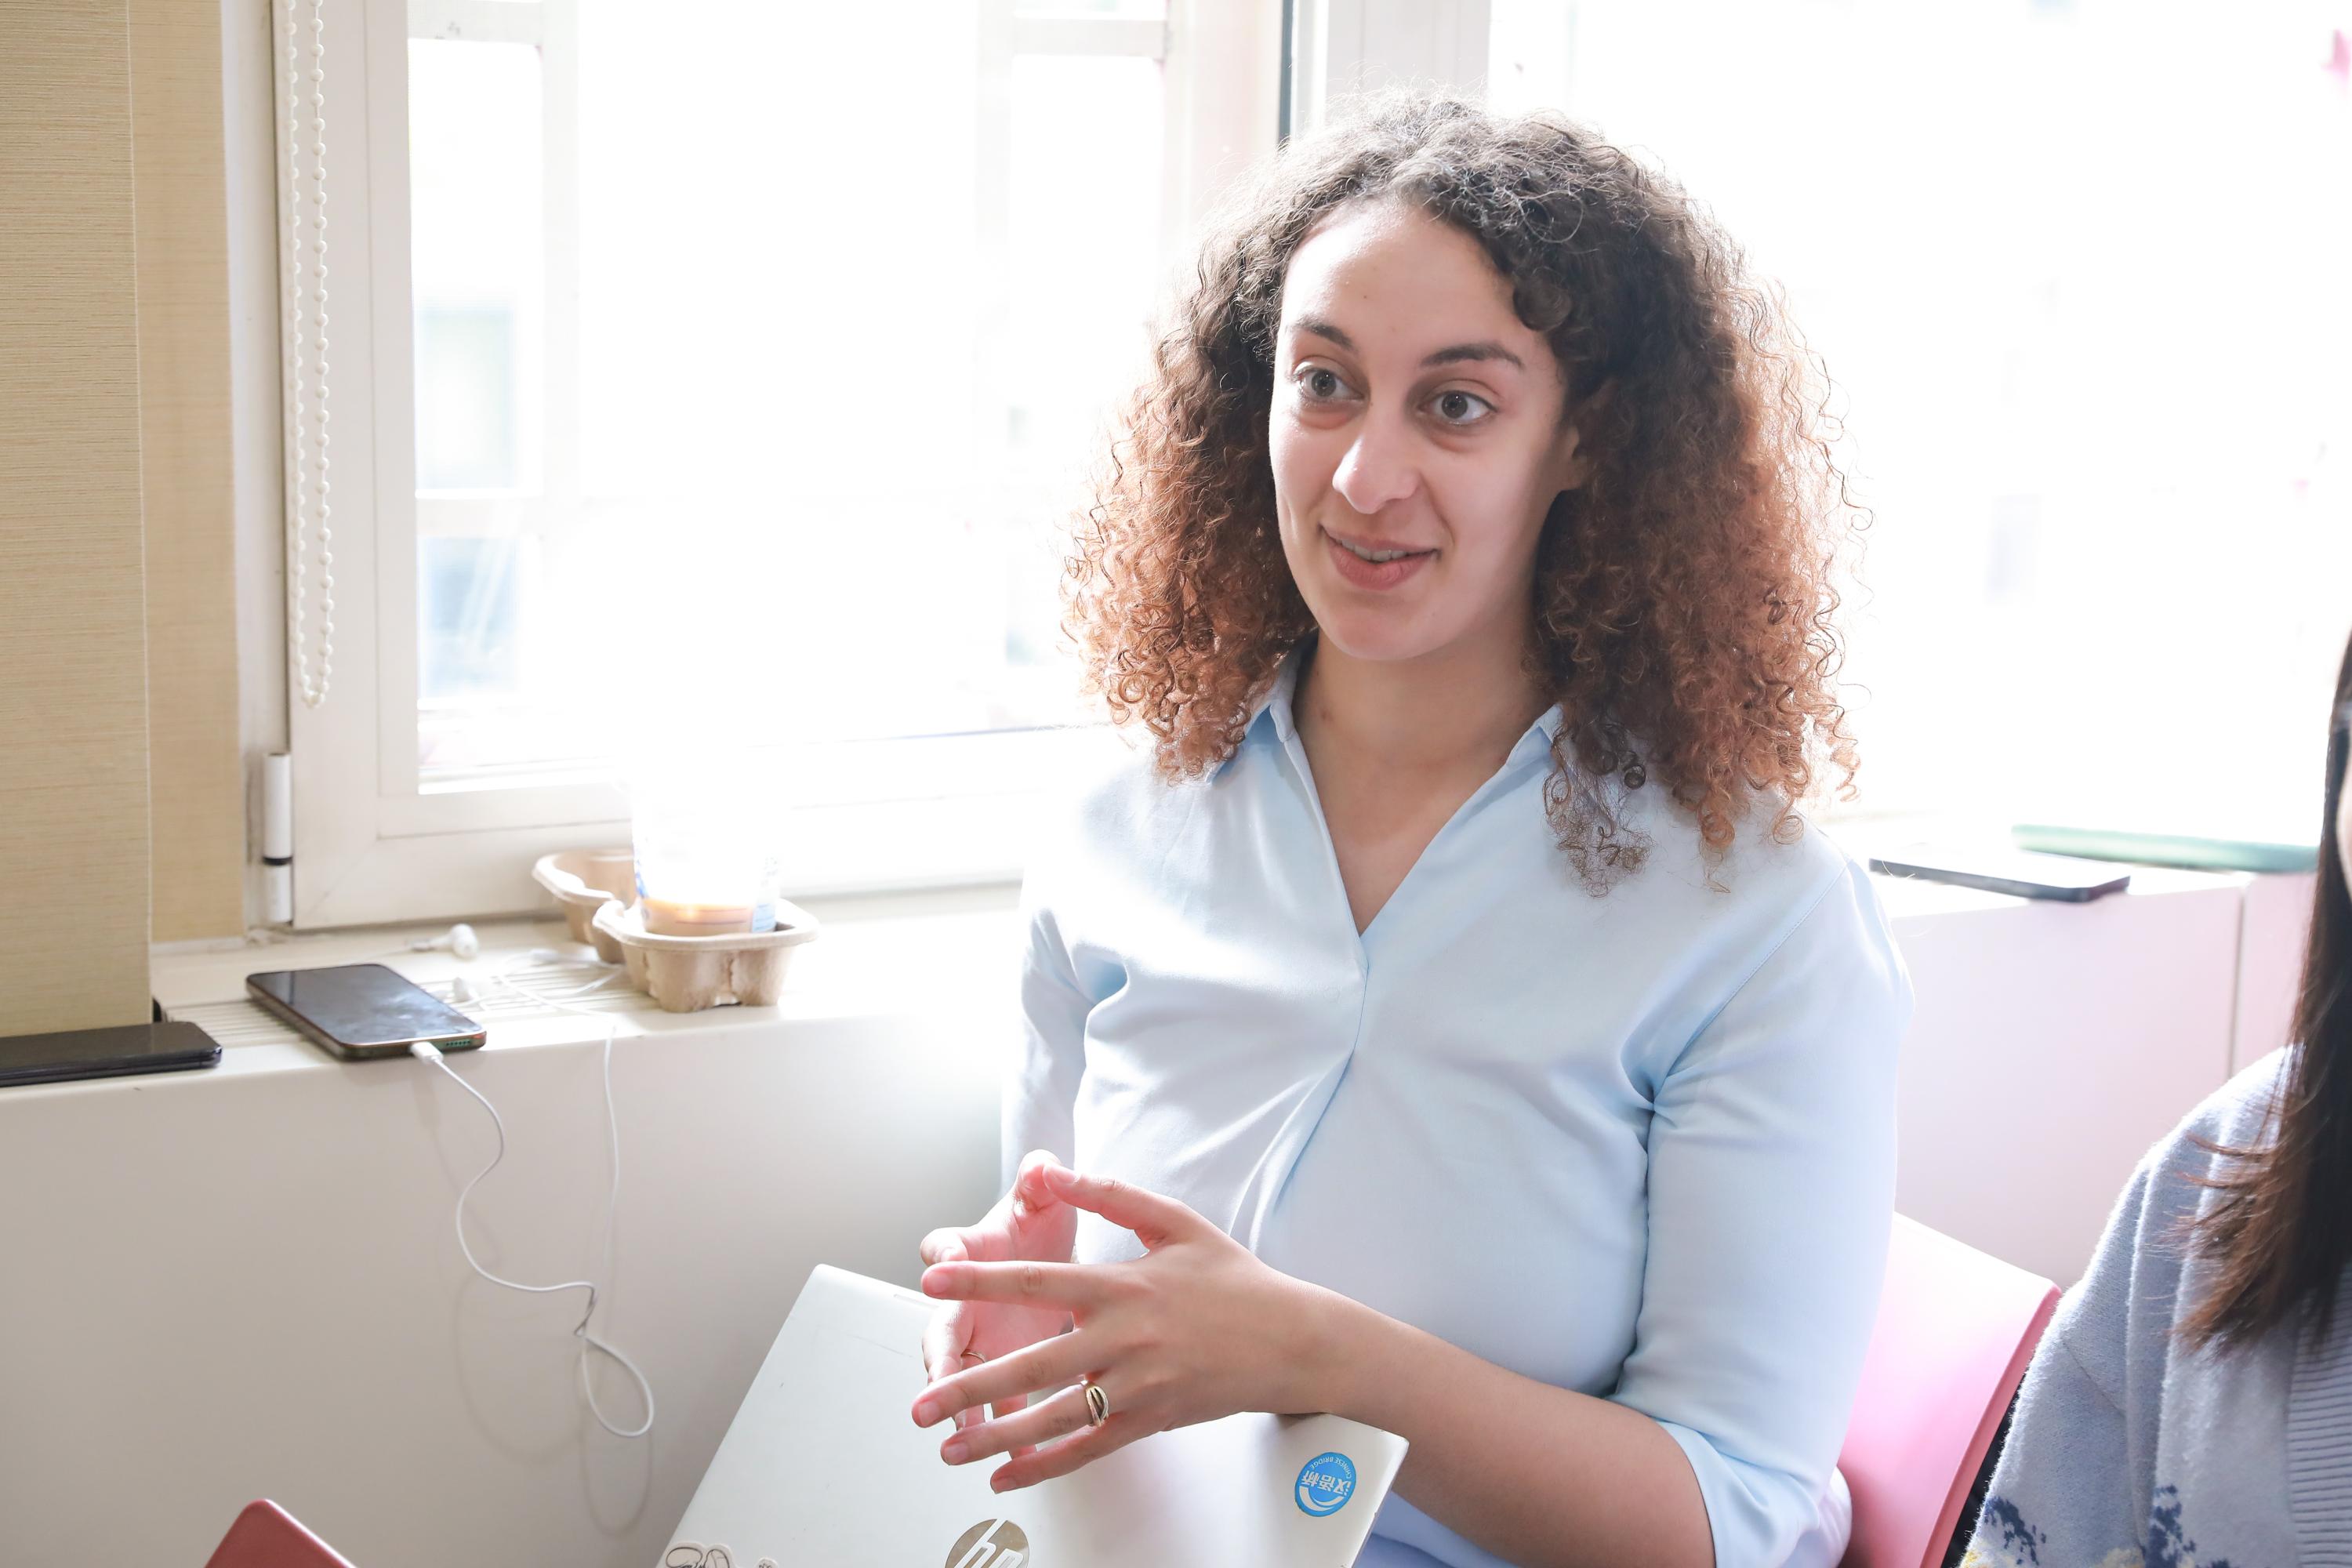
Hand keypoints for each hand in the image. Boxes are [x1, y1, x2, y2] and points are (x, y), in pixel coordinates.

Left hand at [908, 1164, 1336, 1490]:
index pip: (1037, 1281)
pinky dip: (1044, 1464)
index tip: (932, 1282)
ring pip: (1054, 1417)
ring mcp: (1136, 1385)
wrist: (1293, 1339)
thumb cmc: (1234, 1280)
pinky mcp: (1149, 1420)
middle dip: (970, 1386)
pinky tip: (1006, 1473)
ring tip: (948, 1447)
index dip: (980, 1282)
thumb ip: (1110, 1195)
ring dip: (994, 1436)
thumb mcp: (1175, 1222)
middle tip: (921, 1402)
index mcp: (1122, 1285)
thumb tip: (1053, 1172)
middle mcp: (1123, 1339)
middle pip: (1032, 1366)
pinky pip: (1088, 1447)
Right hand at [918, 1150, 1078, 1439]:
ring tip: (964, 1440)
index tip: (937, 1269)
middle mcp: (966, 1300)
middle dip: (938, 1365)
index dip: (942, 1259)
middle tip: (932, 1393)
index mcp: (970, 1253)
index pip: (944, 1251)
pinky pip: (1000, 1403)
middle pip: (941, 1332)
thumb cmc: (1036, 1220)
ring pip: (964, 1376)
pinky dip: (1004, 1430)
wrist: (1052, 1247)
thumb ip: (1040, 1180)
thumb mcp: (1040, 1196)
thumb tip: (1041, 1166)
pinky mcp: (1006, 1365)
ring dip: (963, 1409)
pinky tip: (1015, 1459)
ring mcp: (982, 1337)